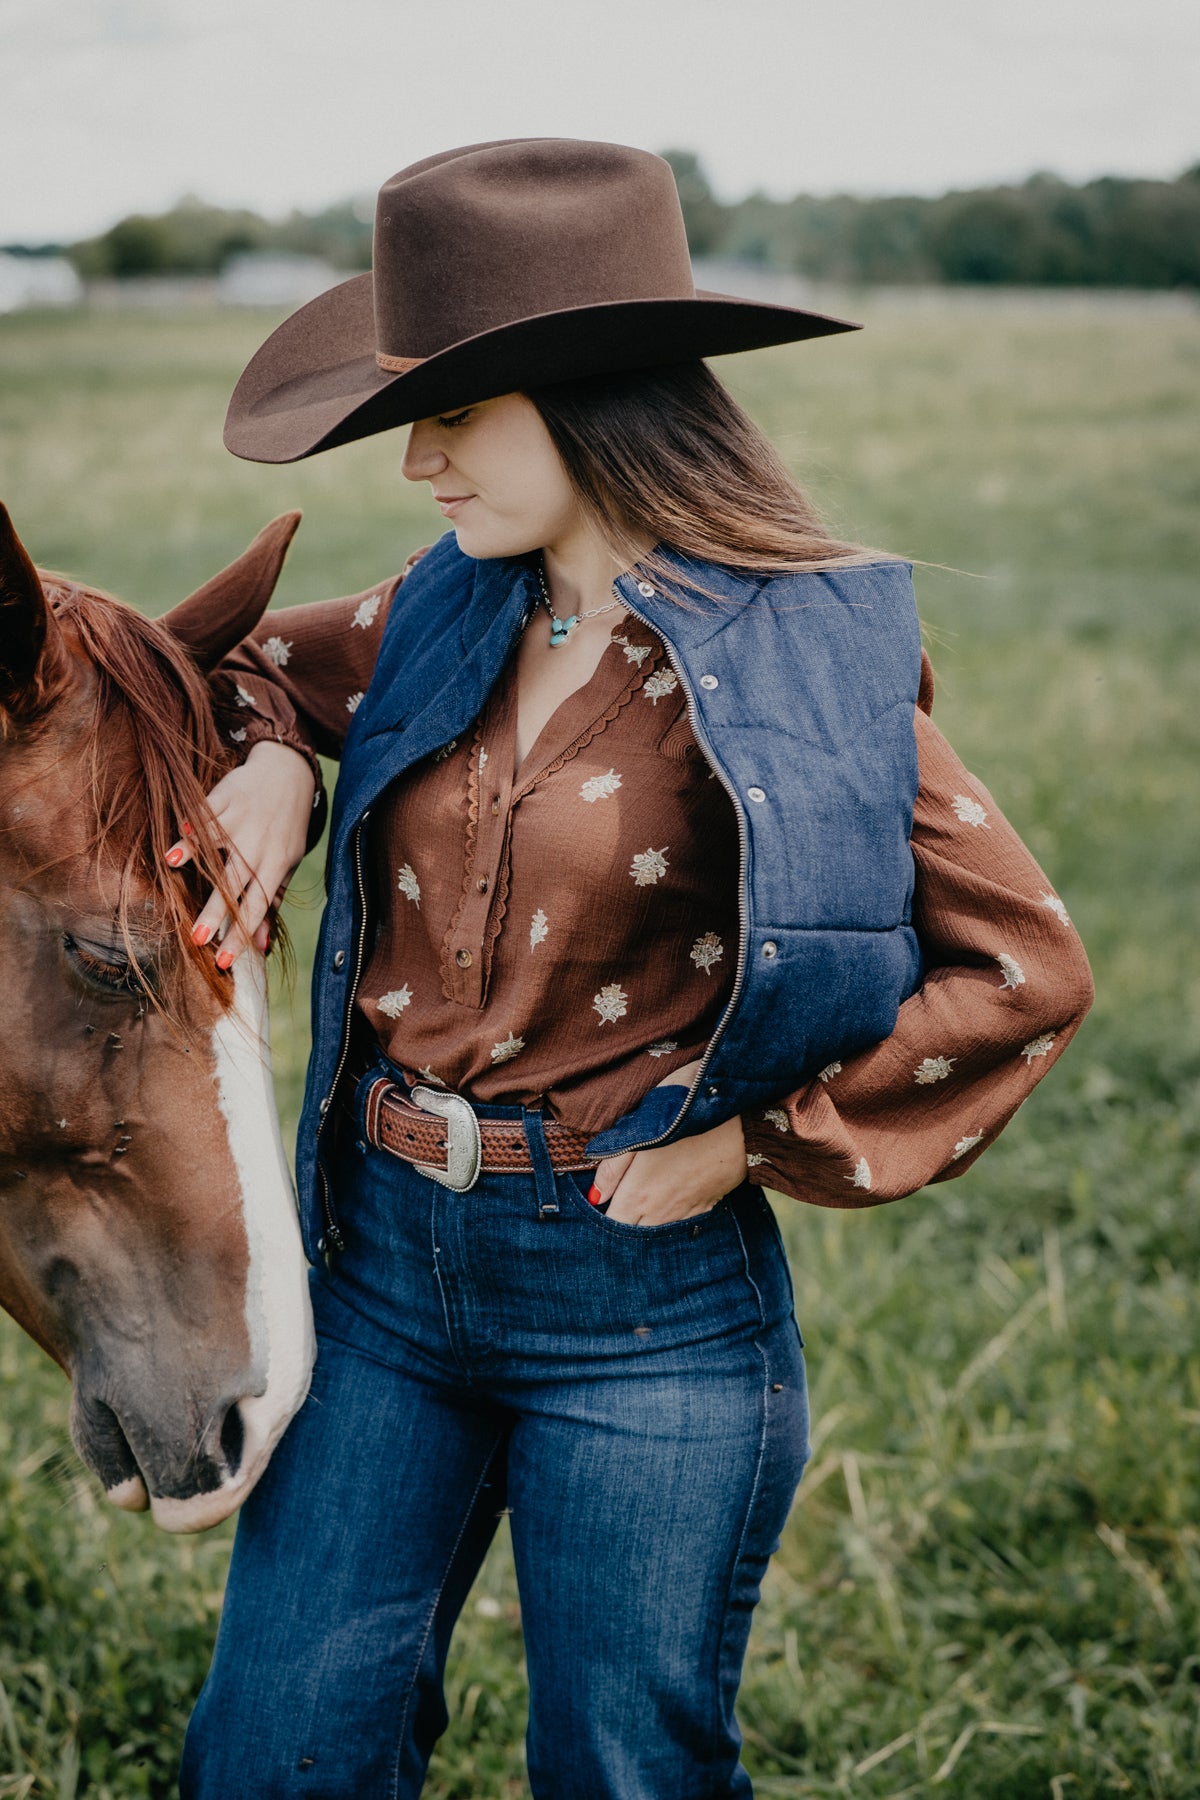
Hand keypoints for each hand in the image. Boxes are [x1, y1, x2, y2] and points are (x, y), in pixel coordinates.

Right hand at [163, 740, 315, 966]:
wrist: (289, 775)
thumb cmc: (285, 828)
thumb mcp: (286, 863)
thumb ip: (272, 900)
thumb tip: (261, 945)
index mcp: (275, 863)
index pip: (258, 906)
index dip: (241, 934)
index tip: (223, 961)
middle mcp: (258, 843)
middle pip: (234, 881)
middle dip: (215, 910)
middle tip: (196, 938)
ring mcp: (242, 818)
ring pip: (216, 841)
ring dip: (194, 852)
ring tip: (171, 867)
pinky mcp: (226, 796)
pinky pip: (207, 810)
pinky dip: (193, 820)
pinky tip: (179, 831)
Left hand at [591, 1058, 747, 1224]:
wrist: (740, 1116)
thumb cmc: (682, 1114)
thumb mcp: (638, 1130)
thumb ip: (613, 1165)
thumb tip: (595, 1196)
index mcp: (639, 1194)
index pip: (612, 1223)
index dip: (601, 1218)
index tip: (599, 1203)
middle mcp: (662, 1211)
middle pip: (633, 1233)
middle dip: (622, 1224)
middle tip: (615, 1206)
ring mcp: (687, 1211)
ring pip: (658, 1231)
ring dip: (646, 1223)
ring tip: (641, 1202)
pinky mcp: (707, 1205)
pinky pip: (681, 1223)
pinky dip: (669, 1218)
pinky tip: (668, 1199)